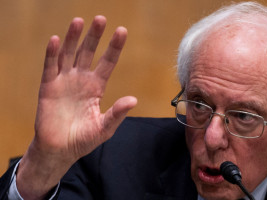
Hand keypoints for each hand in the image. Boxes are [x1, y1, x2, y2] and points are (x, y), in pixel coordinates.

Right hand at [17, 16, 136, 198]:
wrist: (60, 150)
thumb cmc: (84, 139)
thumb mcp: (104, 127)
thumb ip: (117, 113)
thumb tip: (133, 100)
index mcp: (97, 87)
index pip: (107, 62)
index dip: (114, 47)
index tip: (122, 30)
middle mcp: (81, 79)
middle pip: (88, 52)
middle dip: (94, 36)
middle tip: (101, 19)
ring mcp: (64, 81)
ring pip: (69, 55)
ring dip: (73, 38)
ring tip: (79, 21)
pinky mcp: (48, 87)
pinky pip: (50, 67)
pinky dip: (52, 53)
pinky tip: (57, 40)